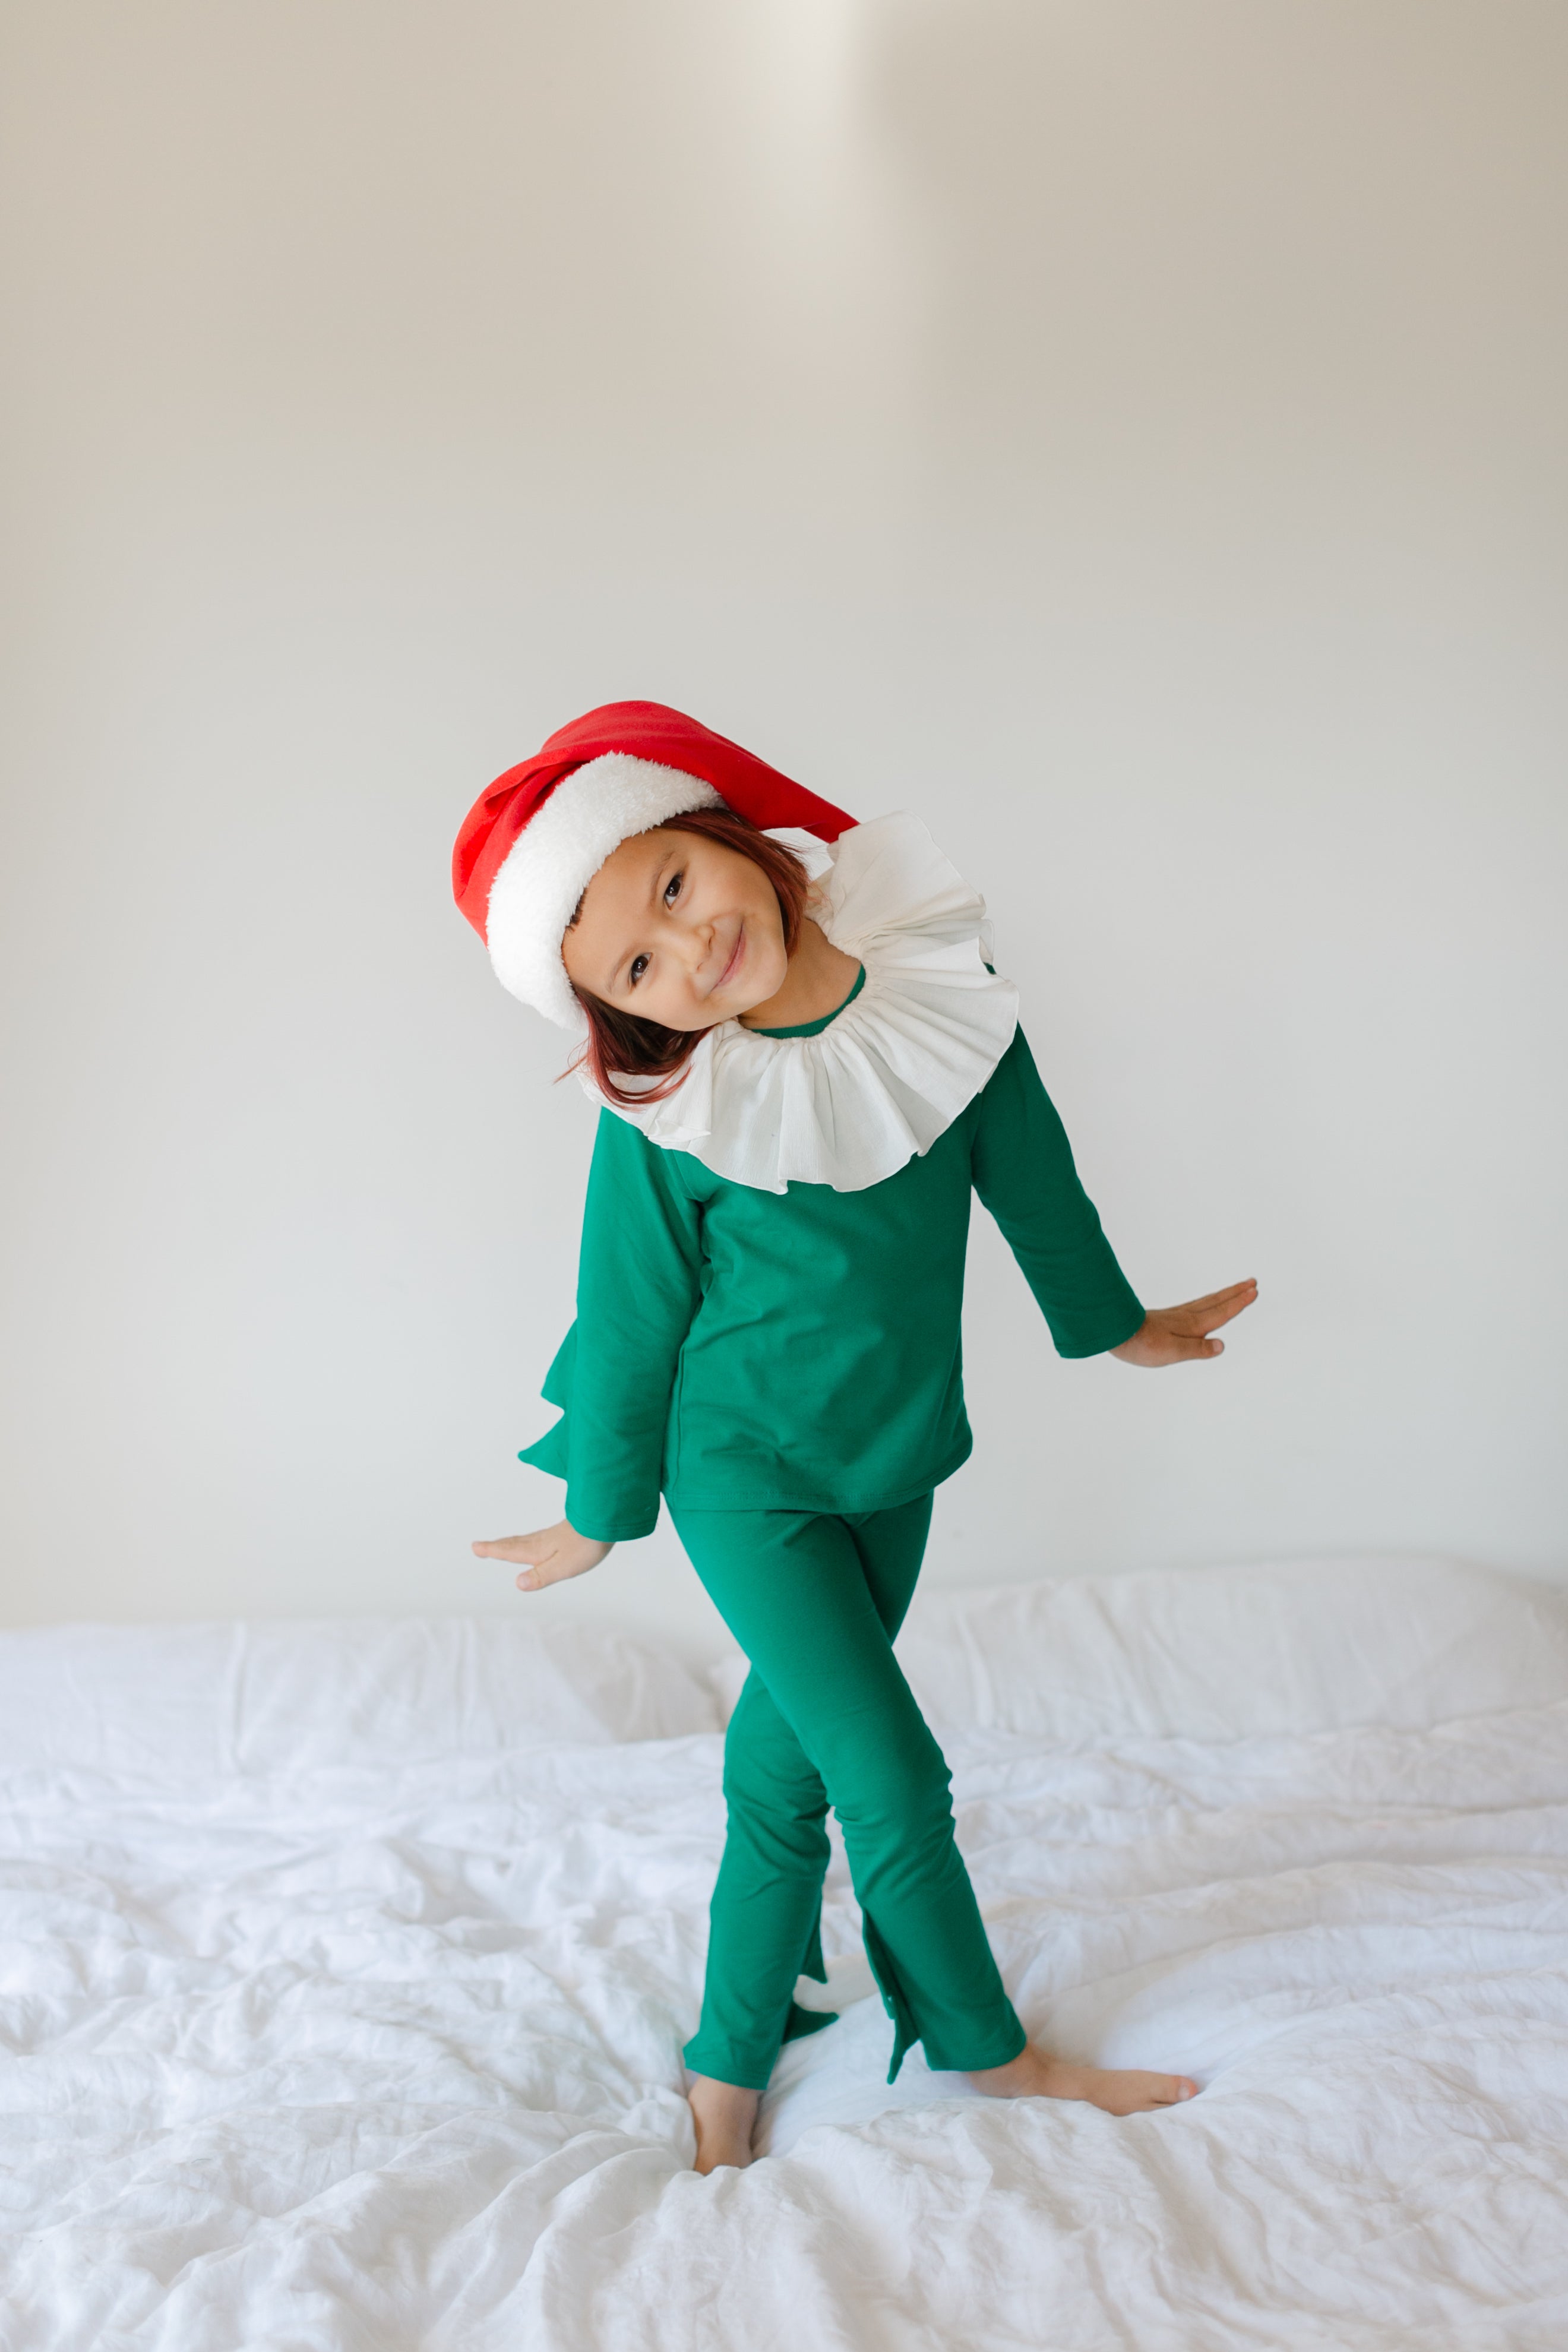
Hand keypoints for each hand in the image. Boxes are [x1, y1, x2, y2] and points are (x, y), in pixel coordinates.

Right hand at [471, 1519, 613, 1591]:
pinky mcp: (563, 1534)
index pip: (511, 1551)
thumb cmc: (587, 1545)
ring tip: (499, 1545)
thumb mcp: (564, 1566)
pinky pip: (536, 1538)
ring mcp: (552, 1536)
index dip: (493, 1550)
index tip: (475, 1547)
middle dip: (496, 1546)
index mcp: (538, 1550)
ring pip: (525, 1540)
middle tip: (478, 1546)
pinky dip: (526, 1541)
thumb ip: (541, 1575)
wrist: (605, 1522)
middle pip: (514, 1544)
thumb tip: (517, 1583)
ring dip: (509, 1543)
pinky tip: (533, 1543)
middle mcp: (542, 1541)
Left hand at [1110, 1278, 1257, 1366]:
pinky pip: (1195, 1306)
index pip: (1221, 1313)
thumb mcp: (1172, 1352)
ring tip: (1235, 1289)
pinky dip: (1207, 1302)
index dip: (1238, 1303)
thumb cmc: (1143, 1345)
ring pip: (1206, 1302)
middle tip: (1252, 1282)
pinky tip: (1204, 1305)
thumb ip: (1197, 1349)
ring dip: (1223, 1295)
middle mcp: (1186, 1317)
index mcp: (1191, 1325)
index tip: (1253, 1291)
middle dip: (1235, 1293)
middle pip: (1216, 1302)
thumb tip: (1221, 1345)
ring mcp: (1176, 1316)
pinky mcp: (1167, 1318)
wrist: (1116, 1333)